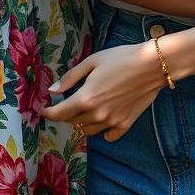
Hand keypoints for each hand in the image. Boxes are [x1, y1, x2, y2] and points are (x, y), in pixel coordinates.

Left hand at [41, 42, 165, 141]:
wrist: (151, 65)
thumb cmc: (120, 58)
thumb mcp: (92, 61)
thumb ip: (70, 78)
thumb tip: (53, 90)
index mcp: (85, 98)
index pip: (60, 113)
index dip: (48, 113)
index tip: (43, 110)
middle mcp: (96, 114)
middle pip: (73, 122)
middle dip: (66, 114)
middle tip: (67, 104)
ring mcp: (111, 122)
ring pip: (88, 130)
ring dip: (82, 122)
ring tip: (85, 109)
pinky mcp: (125, 125)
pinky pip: (108, 136)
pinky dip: (102, 131)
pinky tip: (103, 119)